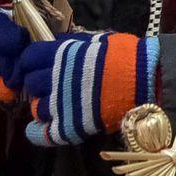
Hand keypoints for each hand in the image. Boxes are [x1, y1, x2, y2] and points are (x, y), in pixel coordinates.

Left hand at [16, 31, 149, 147]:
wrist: (146, 80)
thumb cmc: (126, 56)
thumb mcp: (97, 41)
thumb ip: (74, 45)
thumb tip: (58, 44)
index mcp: (61, 55)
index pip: (29, 59)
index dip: (32, 63)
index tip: (38, 66)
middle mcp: (54, 79)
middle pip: (31, 84)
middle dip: (39, 85)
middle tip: (53, 86)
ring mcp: (60, 105)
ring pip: (36, 108)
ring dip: (44, 107)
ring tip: (58, 106)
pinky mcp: (68, 127)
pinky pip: (42, 134)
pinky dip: (38, 133)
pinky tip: (41, 129)